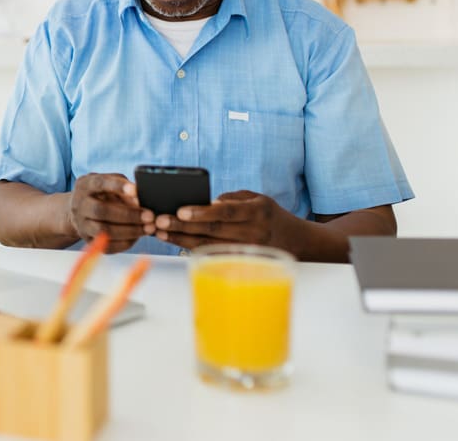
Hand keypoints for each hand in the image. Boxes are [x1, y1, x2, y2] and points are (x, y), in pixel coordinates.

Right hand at [67, 173, 152, 252]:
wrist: (80, 209)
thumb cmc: (101, 193)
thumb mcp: (109, 182)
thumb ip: (123, 187)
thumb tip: (140, 198)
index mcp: (86, 185)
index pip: (100, 183)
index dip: (117, 186)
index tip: (135, 190)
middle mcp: (79, 204)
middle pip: (101, 211)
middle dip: (129, 215)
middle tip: (149, 216)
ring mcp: (82, 224)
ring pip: (104, 231)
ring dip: (129, 231)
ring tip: (148, 228)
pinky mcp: (87, 239)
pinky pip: (106, 246)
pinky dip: (124, 243)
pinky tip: (137, 237)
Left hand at [144, 190, 300, 252]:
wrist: (297, 242)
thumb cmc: (270, 215)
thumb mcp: (258, 198)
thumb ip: (233, 198)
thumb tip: (206, 202)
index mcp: (257, 212)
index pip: (226, 212)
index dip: (202, 212)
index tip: (180, 210)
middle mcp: (252, 232)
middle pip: (212, 230)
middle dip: (183, 226)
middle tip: (159, 221)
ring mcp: (247, 250)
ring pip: (208, 245)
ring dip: (181, 238)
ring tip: (160, 231)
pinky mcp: (241, 260)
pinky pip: (212, 253)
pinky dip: (191, 247)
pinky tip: (174, 240)